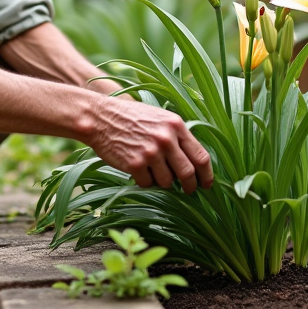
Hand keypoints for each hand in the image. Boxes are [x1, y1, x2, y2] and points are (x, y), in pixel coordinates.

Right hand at [85, 96, 213, 193]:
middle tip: (188, 191)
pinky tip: (136, 168)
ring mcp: (151, 152)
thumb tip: (194, 163)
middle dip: (190, 186)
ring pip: (167, 182)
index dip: (207, 175)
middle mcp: (166, 139)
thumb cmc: (130, 118)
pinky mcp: (135, 164)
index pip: (201, 156)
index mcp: (176, 126)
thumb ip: (177, 136)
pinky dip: (144, 181)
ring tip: (151, 169)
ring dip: (162, 181)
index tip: (207, 184)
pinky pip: (147, 183)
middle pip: (188, 173)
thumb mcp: (159, 118)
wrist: (100, 117)